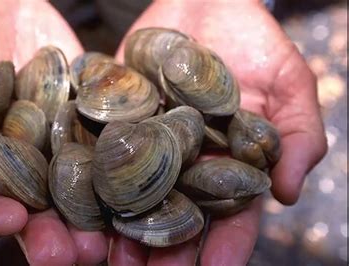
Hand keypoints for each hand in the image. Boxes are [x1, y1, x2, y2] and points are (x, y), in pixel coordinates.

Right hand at [0, 1, 107, 264]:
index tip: (13, 219)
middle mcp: (24, 171)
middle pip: (40, 213)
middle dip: (56, 236)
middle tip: (75, 255)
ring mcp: (61, 150)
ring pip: (79, 193)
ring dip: (93, 220)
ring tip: (106, 239)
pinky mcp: (89, 128)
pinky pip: (106, 151)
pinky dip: (119, 171)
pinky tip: (134, 189)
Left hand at [113, 1, 326, 264]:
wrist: (205, 5)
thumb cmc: (255, 43)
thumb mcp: (289, 82)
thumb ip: (299, 133)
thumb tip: (290, 192)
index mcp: (229, 167)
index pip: (231, 217)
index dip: (225, 248)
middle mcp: (186, 165)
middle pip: (175, 218)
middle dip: (163, 250)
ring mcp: (149, 146)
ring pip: (135, 197)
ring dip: (123, 228)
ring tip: (110, 256)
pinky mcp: (118, 121)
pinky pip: (104, 153)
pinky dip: (92, 178)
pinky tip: (81, 202)